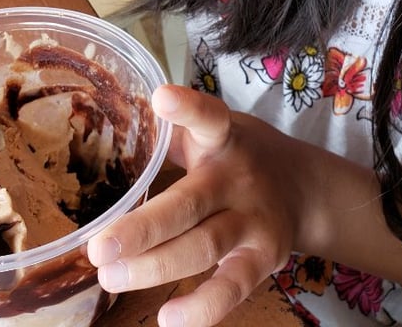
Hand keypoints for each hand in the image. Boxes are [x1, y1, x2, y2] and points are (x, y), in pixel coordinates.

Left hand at [87, 84, 295, 326]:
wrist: (303, 187)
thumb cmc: (238, 154)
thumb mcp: (212, 133)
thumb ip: (172, 134)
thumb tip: (110, 128)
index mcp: (222, 136)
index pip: (208, 117)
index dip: (186, 109)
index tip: (161, 98)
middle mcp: (238, 177)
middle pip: (190, 204)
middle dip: (143, 229)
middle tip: (98, 248)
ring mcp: (253, 220)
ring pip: (203, 247)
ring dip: (155, 267)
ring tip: (111, 278)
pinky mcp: (264, 258)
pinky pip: (233, 287)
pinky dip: (202, 307)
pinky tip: (168, 318)